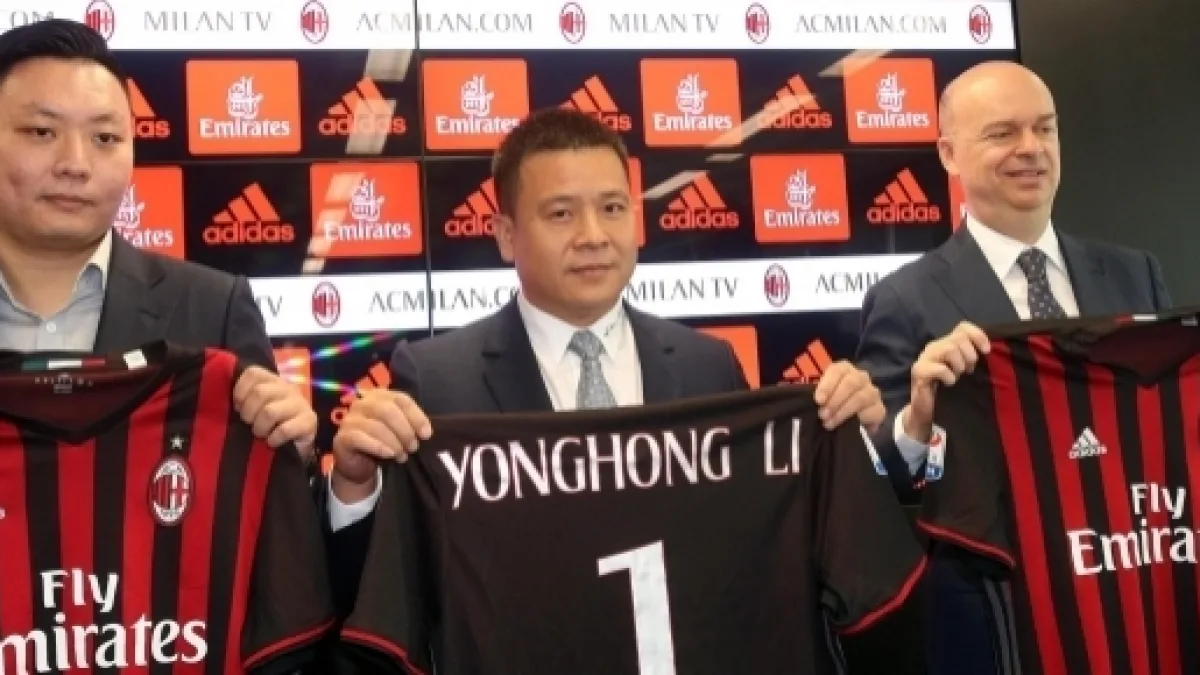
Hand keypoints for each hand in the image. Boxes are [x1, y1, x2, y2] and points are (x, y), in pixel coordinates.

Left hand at [233, 366, 317, 461]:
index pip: (253, 373)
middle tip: (249, 424)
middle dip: (248, 413)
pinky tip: (272, 442)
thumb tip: (228, 403)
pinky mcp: (309, 421)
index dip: (240, 391)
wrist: (299, 442)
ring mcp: (300, 404)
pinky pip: (285, 429)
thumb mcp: (256, 407)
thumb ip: (244, 399)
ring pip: (270, 412)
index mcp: (273, 381)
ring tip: (261, 434)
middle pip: (259, 392)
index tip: (238, 407)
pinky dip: (274, 439)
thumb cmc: (271, 423)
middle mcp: (288, 388)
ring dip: (260, 428)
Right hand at [330, 389, 431, 501]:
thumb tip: (426, 432)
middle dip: (405, 430)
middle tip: (413, 447)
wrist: (358, 464)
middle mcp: (362, 403)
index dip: (416, 416)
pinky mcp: (343, 437)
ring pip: (376, 427)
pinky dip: (378, 447)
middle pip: (388, 411)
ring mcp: (350, 419)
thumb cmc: (381, 442)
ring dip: (394, 443)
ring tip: (402, 456)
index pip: (401, 400)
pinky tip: (388, 455)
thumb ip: (410, 425)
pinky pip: (361, 439)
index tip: (426, 435)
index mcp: (379, 396)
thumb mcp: (398, 431)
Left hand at [813, 361, 885, 433]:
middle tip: (822, 415)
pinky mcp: (880, 408)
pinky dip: (862, 420)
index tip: (818, 400)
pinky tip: (852, 427)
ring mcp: (872, 392)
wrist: (847, 418)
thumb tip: (805, 400)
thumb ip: (814, 394)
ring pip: (861, 398)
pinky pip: (875, 411)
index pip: (837, 370)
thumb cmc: (828, 403)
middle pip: (851, 383)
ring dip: (843, 412)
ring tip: (830, 423)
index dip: (827, 385)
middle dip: (835, 401)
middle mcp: (860, 377)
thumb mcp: (819, 396)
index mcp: (843, 369)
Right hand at [902, 321, 990, 441]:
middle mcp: (935, 347)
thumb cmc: (949, 391)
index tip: (987, 351)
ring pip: (949, 349)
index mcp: (947, 344)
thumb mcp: (964, 372)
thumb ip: (972, 359)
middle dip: (969, 355)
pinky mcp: (919, 371)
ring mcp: (925, 358)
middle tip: (968, 371)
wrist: (926, 411)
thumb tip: (990, 352)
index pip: (963, 327)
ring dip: (959, 366)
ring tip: (958, 377)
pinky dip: (949, 377)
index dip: (978, 335)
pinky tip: (949, 384)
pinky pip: (940, 368)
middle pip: (958, 337)